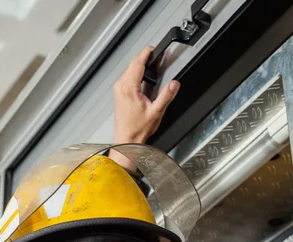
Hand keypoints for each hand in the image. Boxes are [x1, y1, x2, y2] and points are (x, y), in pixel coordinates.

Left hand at [110, 46, 179, 169]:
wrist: (126, 139)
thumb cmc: (137, 129)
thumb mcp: (156, 112)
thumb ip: (166, 96)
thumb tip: (174, 84)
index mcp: (129, 88)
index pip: (137, 62)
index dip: (146, 53)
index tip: (153, 49)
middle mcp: (121, 86)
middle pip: (133, 63)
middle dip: (145, 58)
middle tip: (156, 57)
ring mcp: (118, 89)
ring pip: (129, 69)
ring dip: (140, 65)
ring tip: (152, 65)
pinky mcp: (119, 93)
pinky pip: (127, 76)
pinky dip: (136, 73)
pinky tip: (144, 77)